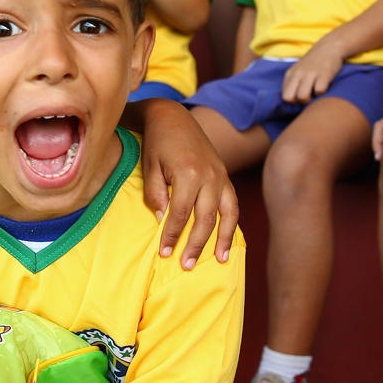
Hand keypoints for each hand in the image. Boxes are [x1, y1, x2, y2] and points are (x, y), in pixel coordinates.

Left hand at [139, 100, 238, 267]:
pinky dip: (232, 225)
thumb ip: (156, 194)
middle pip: (205, 218)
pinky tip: (228, 242)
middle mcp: (209, 177)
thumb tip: (162, 220)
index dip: (172, 235)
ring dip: (221, 239)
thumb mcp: (149, 166)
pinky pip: (233, 205)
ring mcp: (221, 176)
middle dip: (195, 244)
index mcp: (188, 173)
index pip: (180, 213)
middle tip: (186, 265)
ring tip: (219, 261)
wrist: (173, 117)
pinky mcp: (225, 176)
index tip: (164, 253)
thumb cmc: (156, 143)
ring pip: (225, 214)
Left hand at [281, 39, 342, 103]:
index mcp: (290, 74)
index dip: (293, 101)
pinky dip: (322, 93)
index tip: (301, 97)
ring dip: (310, 100)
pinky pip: (319, 91)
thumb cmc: (313, 63)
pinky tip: (325, 87)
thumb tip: (292, 101)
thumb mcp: (298, 71)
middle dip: (299, 102)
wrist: (329, 47)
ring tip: (316, 94)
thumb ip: (292, 83)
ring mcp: (310, 74)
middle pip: (289, 98)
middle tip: (309, 97)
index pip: (284, 96)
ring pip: (302, 96)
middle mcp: (298, 74)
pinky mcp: (324, 74)